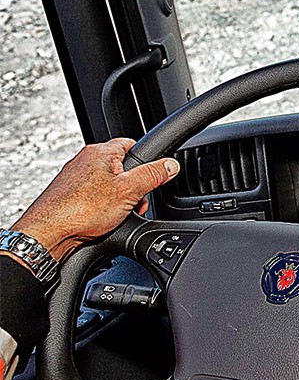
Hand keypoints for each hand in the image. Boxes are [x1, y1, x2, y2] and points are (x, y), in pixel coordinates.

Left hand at [9, 138, 179, 261]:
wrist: (47, 234)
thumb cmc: (79, 210)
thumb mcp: (129, 190)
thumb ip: (153, 175)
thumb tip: (171, 165)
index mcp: (99, 152)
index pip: (132, 145)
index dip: (146, 162)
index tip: (153, 177)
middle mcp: (85, 161)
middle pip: (123, 169)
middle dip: (134, 188)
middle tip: (134, 204)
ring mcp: (75, 179)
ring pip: (110, 186)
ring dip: (120, 201)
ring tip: (117, 215)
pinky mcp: (69, 196)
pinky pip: (96, 199)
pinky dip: (103, 209)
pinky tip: (102, 221)